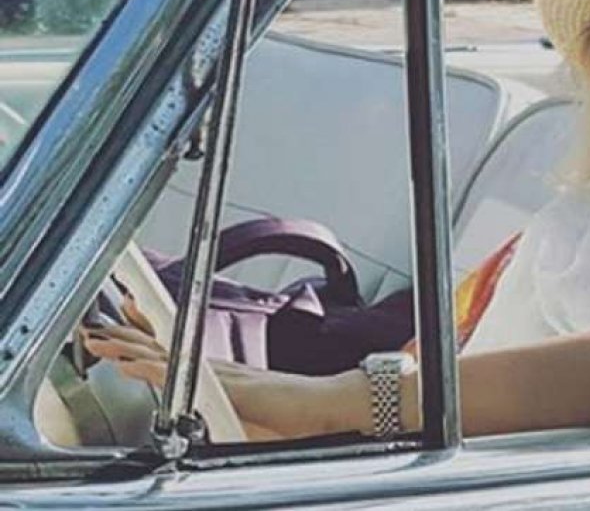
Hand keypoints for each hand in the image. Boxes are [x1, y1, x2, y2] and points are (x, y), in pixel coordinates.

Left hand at [83, 295, 369, 440]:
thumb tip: (205, 427)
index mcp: (220, 378)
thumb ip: (223, 420)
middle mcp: (217, 370)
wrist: (326, 405)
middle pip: (164, 347)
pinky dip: (156, 368)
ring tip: (102, 342)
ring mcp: (221, 375)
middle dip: (128, 338)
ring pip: (167, 356)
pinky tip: (134, 364)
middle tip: (97, 330)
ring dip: (132, 349)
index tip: (121, 327)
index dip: (146, 338)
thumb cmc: (295, 417)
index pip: (175, 352)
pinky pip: (185, 375)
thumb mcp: (250, 422)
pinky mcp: (227, 387)